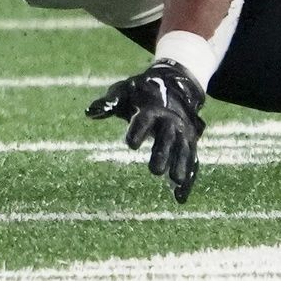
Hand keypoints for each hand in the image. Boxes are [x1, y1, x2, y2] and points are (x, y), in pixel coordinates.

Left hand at [86, 58, 205, 202]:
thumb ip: (109, 103)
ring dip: (180, 166)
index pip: (144, 119)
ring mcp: (182, 132)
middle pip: (167, 138)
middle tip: (155, 171)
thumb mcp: (125, 91)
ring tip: (175, 182)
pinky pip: (191, 161)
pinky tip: (180, 198)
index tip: (130, 143)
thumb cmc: (142, 90)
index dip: (137, 130)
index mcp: (151, 108)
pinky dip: (188, 179)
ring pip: (183, 150)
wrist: (175, 83)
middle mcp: (169, 120)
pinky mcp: (190, 142)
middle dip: (162, 153)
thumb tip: (89, 112)